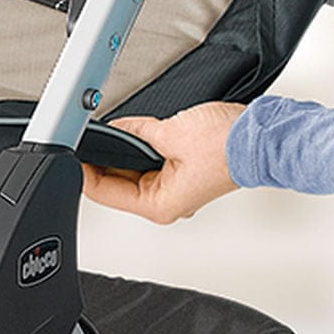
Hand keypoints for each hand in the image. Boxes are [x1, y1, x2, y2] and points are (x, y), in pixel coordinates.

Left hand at [82, 102, 245, 224]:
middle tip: (85, 137)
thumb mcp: (170, 133)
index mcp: (159, 205)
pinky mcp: (182, 172)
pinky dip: (139, 147)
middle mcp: (166, 202)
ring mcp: (175, 188)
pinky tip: (134, 131)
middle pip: (116, 183)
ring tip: (111, 132)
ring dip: (122, 152)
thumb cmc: (230, 145)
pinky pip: (149, 161)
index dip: (82, 172)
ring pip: (132, 171)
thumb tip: (115, 128)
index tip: (68, 154)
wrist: (265, 135)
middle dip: (102, 159)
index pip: (104, 192)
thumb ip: (135, 131)